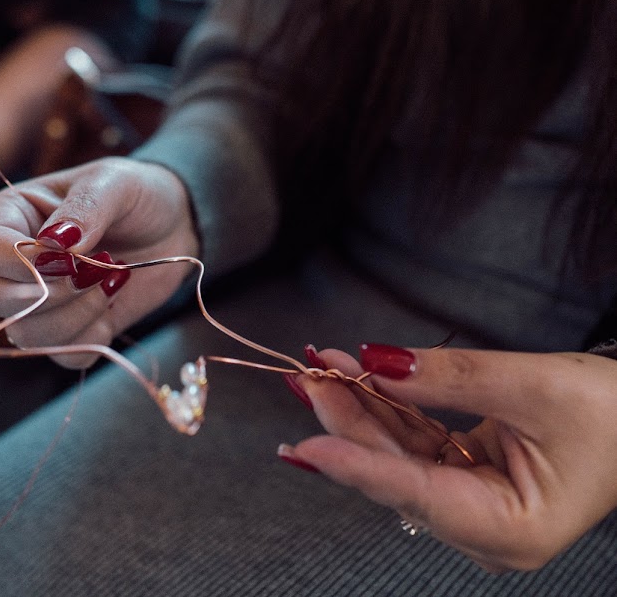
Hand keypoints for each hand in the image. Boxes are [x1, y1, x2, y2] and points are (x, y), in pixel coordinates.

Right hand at [0, 157, 198, 368]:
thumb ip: (84, 208)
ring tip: (111, 279)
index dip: (20, 261)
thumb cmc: (135, 194)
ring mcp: (38, 301)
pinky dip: (93, 336)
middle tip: (92, 272)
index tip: (70, 258)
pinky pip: (64, 354)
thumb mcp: (114, 184)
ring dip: (75, 315)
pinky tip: (113, 299)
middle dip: (47, 294)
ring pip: (25, 334)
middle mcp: (13, 263)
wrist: (173, 226)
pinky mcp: (69, 329)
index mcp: (10, 216)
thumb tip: (52, 244)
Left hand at [281, 345, 616, 572]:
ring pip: (396, 456)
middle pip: (395, 473)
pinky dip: (384, 408)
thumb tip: (374, 364)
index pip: (415, 494)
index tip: (307, 443)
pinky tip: (352, 378)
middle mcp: (481, 528)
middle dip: (349, 421)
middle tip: (310, 375)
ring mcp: (469, 504)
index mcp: (509, 529)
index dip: (357, 466)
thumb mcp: (532, 386)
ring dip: (359, 409)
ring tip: (323, 366)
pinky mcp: (461, 478)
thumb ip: (448, 378)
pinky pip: (411, 444)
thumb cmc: (610, 413)